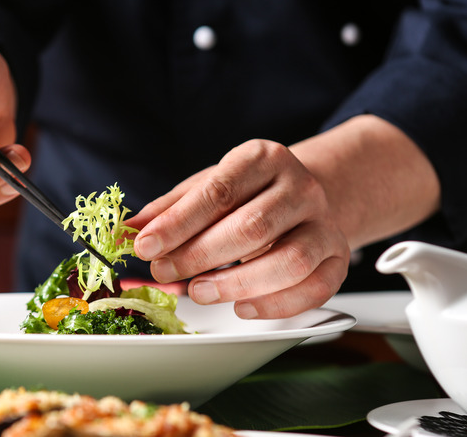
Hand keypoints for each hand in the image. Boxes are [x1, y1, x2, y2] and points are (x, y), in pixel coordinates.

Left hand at [126, 139, 350, 318]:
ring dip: (236, 284)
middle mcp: (300, 187)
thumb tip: (128, 232)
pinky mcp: (337, 257)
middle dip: (199, 256)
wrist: (302, 193)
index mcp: (262, 159)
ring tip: (198, 291)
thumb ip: (169, 210)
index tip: (144, 246)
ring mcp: (324, 222)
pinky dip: (276, 305)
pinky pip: (315, 288)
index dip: (178, 223)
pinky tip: (243, 307)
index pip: (218, 192)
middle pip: (251, 227)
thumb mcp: (206, 187)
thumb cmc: (246, 193)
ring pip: (289, 261)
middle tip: (164, 271)